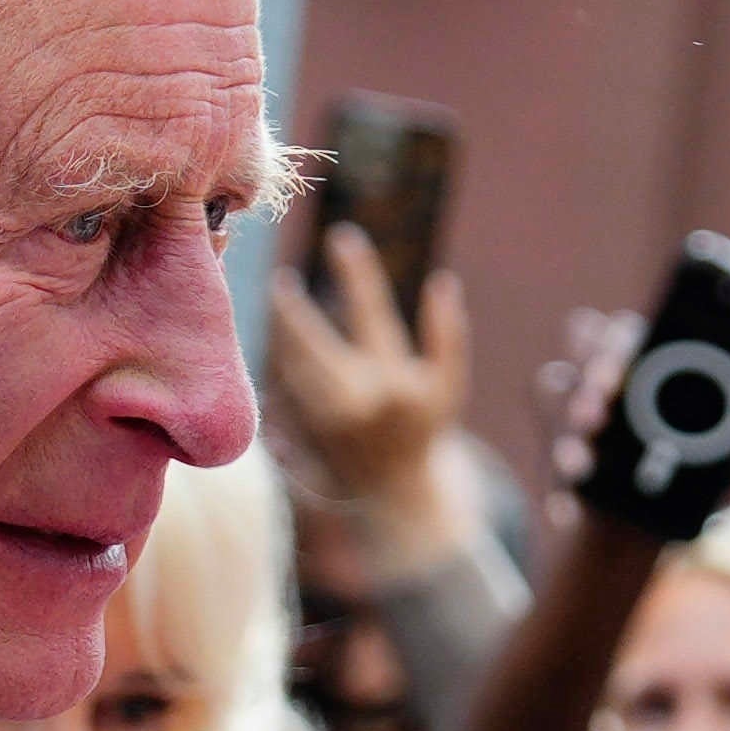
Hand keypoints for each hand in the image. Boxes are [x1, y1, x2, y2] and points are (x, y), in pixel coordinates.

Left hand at [270, 215, 478, 532]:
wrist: (396, 494)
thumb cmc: (423, 429)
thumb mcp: (448, 386)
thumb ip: (448, 336)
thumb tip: (443, 283)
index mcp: (393, 381)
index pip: (371, 313)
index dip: (357, 272)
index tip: (343, 236)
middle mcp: (355, 401)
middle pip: (310, 341)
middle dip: (292, 309)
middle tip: (281, 281)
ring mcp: (323, 421)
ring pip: (291, 363)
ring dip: (283, 332)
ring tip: (282, 305)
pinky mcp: (301, 435)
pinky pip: (283, 387)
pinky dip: (281, 362)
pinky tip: (281, 344)